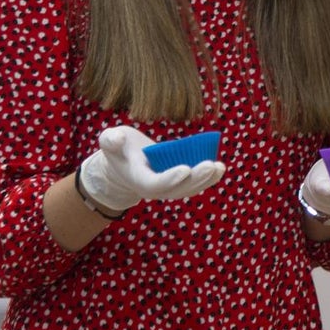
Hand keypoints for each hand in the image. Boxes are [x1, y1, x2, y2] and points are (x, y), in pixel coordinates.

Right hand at [79, 126, 225, 210]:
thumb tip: (116, 139)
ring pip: (189, 189)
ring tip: (219, 167)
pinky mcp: (178, 183)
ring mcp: (168, 188)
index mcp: (138, 179)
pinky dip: (209, 178)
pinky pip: (195, 184)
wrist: (126, 162)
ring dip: (206, 180)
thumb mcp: (110, 139)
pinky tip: (220, 168)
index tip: (185, 168)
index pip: (154, 184)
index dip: (170, 178)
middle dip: (195, 179)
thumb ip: (110, 139)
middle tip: (209, 165)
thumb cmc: (119, 148)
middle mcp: (155, 189)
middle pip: (177, 190)